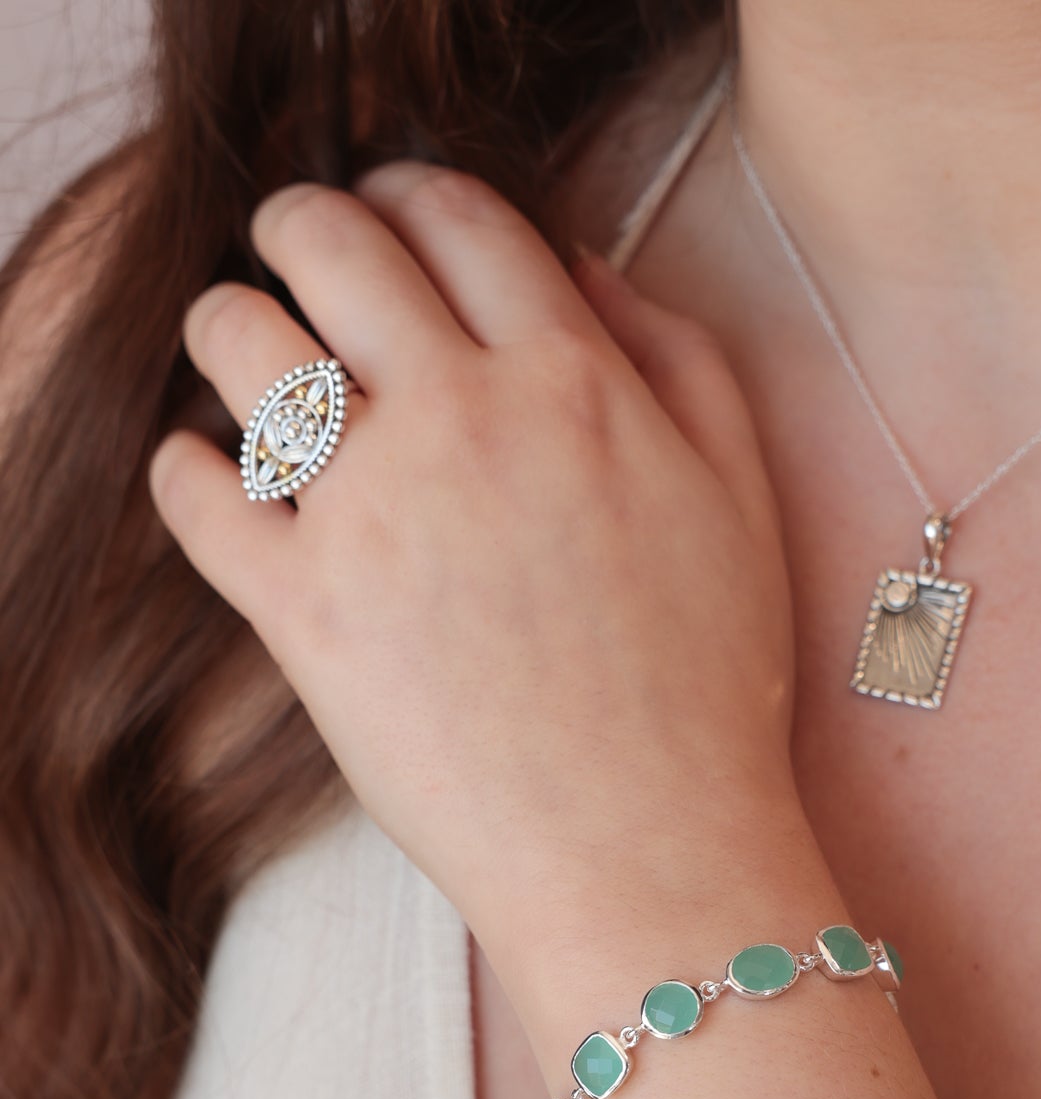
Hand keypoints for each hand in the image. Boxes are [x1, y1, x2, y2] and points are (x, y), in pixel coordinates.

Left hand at [149, 162, 806, 982]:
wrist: (649, 851)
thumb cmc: (708, 693)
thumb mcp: (740, 499)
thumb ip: (676, 359)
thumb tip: (581, 268)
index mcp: (574, 384)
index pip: (462, 217)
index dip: (412, 194)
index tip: (390, 213)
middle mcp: (465, 422)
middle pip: (333, 245)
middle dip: (298, 225)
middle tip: (292, 255)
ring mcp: (375, 516)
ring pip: (243, 346)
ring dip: (231, 328)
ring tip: (244, 360)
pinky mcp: (305, 615)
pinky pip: (197, 496)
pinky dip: (187, 470)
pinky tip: (214, 479)